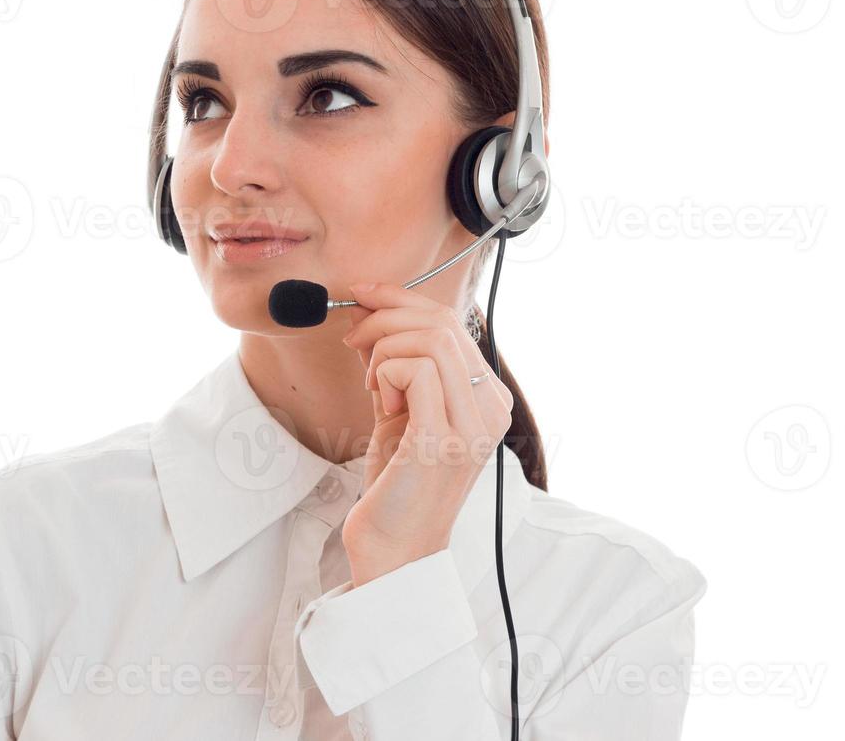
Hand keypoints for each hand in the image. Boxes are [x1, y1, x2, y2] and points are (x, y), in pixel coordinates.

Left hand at [337, 282, 513, 585]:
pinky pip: (417, 370)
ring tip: (373, 386)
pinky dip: (386, 373)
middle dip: (385, 317)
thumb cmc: (397, 484)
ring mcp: (472, 425)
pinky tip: (380, 400)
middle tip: (353, 339)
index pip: (451, 322)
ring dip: (384, 349)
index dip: (401, 298)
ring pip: (430, 339)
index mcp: (488, 399)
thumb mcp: (398, 410)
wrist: (396, 551)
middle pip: (441, 322)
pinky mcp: (443, 439)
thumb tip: (370, 313)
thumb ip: (393, 364)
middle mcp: (490, 409)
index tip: (363, 294)